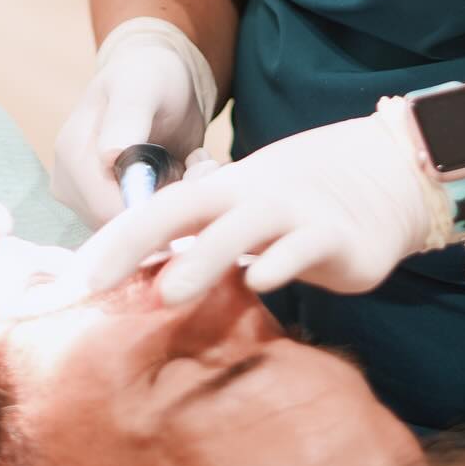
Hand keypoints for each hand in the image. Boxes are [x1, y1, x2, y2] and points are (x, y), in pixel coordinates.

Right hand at [52, 19, 216, 226]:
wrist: (158, 78)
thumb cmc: (150, 75)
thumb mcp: (143, 85)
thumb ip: (127, 116)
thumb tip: (108, 156)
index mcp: (73, 154)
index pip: (108, 210)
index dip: (155, 204)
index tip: (192, 172)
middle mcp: (71, 184)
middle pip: (123, 225)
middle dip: (170, 202)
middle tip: (200, 164)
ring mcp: (87, 201)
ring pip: (137, 228)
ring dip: (176, 201)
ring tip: (193, 164)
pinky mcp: (109, 208)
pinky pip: (143, 225)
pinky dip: (172, 205)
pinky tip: (185, 173)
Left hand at [76, 111, 446, 306]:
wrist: (384, 173)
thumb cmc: (304, 197)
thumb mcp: (252, 204)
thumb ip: (209, 230)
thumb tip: (149, 264)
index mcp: (229, 187)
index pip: (163, 207)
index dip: (121, 237)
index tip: (80, 272)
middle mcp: (255, 194)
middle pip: (189, 210)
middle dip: (141, 242)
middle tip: (99, 279)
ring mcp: (295, 212)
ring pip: (242, 230)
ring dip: (204, 258)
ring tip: (169, 292)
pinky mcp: (336, 236)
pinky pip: (303, 247)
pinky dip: (280, 262)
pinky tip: (260, 281)